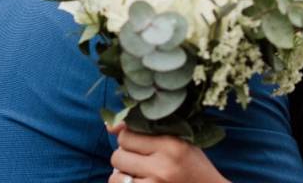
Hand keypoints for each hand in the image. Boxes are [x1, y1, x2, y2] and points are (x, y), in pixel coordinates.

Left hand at [107, 125, 227, 182]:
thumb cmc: (193, 165)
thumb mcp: (179, 140)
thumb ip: (148, 130)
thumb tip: (109, 126)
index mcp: (171, 144)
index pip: (126, 136)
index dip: (128, 139)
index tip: (138, 145)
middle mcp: (162, 166)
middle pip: (118, 156)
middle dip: (124, 158)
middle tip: (139, 161)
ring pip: (116, 177)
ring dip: (122, 176)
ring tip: (138, 175)